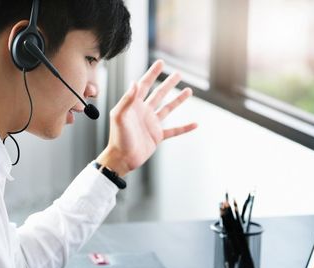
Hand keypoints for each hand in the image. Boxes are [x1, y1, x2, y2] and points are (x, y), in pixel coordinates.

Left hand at [96, 60, 196, 175]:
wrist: (122, 159)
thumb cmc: (118, 138)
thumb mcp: (119, 116)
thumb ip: (127, 99)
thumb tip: (135, 82)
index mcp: (133, 105)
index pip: (144, 85)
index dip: (152, 73)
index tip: (161, 62)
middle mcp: (144, 112)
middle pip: (159, 94)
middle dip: (168, 83)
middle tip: (178, 73)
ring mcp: (151, 124)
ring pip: (168, 108)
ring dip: (178, 100)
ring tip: (189, 91)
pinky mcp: (157, 136)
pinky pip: (174, 130)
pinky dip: (185, 127)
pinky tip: (195, 124)